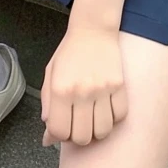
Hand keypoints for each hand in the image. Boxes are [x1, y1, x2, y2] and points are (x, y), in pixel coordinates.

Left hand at [40, 27, 127, 146]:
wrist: (93, 29)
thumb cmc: (69, 52)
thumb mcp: (50, 74)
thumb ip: (47, 105)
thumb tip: (48, 138)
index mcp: (60, 89)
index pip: (59, 131)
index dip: (59, 136)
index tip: (62, 128)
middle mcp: (81, 92)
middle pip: (82, 138)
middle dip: (78, 136)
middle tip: (77, 122)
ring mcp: (103, 90)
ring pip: (102, 132)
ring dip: (96, 130)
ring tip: (92, 116)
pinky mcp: (120, 87)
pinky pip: (120, 117)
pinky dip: (113, 118)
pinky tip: (106, 107)